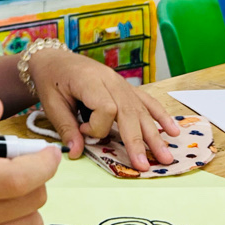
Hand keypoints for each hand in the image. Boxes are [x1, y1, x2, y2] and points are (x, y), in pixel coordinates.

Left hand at [29, 49, 179, 171]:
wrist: (55, 59)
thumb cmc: (51, 80)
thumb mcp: (52, 104)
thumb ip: (66, 127)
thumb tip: (77, 152)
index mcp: (90, 81)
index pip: (106, 108)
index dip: (96, 127)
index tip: (82, 131)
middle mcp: (110, 80)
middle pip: (129, 111)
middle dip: (138, 140)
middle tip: (145, 165)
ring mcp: (121, 83)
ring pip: (141, 109)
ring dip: (154, 134)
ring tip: (165, 156)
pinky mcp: (125, 87)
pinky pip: (146, 101)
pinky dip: (160, 115)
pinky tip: (173, 130)